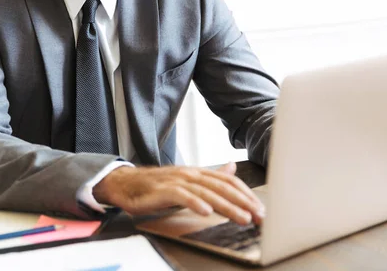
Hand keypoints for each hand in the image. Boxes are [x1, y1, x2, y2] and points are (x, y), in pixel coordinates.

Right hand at [92, 162, 264, 224]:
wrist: (126, 183)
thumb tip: (232, 168)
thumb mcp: (187, 181)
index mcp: (197, 173)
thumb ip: (210, 177)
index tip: (260, 210)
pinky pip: (182, 196)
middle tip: (259, 216)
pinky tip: (207, 212)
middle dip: (243, 202)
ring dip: (226, 206)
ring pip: (206, 193)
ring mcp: (176, 181)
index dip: (246, 195)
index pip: (228, 182)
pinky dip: (195, 203)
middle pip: (221, 187)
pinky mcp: (162, 190)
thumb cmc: (156, 185)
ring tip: (242, 218)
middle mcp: (190, 174)